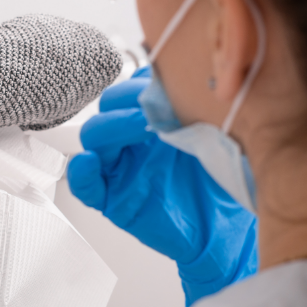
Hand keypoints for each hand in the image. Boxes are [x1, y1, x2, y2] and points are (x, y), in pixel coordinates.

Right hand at [67, 67, 258, 306]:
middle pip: (108, 108)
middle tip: (154, 106)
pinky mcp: (113, 199)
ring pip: (93, 139)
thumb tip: (186, 78)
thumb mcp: (215, 136)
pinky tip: (90, 163)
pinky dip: (81, 173)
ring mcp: (120, 169)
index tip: (163, 83)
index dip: (141, 82)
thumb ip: (195, 108)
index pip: (131, 90)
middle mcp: (132, 142)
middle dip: (126, 99)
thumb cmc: (221, 184)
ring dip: (110, 127)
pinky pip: (85, 186)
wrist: (225, 229)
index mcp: (152, 121)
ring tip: (141, 127)